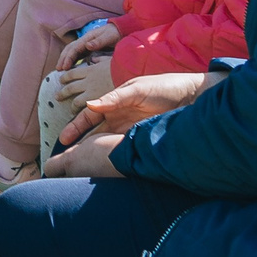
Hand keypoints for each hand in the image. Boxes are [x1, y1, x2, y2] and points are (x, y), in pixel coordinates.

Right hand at [47, 72, 220, 173]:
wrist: (193, 97)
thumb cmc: (164, 88)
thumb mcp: (137, 90)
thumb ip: (114, 98)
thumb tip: (89, 105)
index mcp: (114, 103)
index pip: (89, 116)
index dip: (75, 128)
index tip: (63, 141)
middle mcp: (119, 118)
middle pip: (94, 133)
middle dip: (79, 145)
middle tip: (65, 160)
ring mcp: (131, 130)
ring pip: (107, 144)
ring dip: (95, 153)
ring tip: (82, 168)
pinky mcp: (144, 140)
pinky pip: (125, 151)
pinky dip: (114, 158)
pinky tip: (106, 168)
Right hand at [58, 23, 122, 70]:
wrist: (122, 30)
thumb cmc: (115, 33)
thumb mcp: (109, 37)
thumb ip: (99, 41)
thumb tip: (87, 45)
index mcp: (88, 38)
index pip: (74, 48)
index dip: (68, 58)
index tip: (64, 67)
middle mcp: (84, 40)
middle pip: (70, 49)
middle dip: (63, 59)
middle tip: (58, 69)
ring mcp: (86, 44)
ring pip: (72, 51)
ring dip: (65, 59)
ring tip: (60, 69)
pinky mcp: (89, 48)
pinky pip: (77, 54)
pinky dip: (72, 60)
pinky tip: (71, 67)